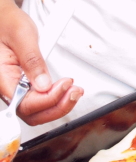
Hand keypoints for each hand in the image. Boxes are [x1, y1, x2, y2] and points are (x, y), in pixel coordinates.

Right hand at [0, 1, 82, 124]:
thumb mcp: (22, 37)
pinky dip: (57, 99)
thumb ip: (32, 61)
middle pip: (32, 114)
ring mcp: (17, 89)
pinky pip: (41, 102)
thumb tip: (44, 85)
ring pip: (38, 111)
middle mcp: (8, 87)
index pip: (24, 104)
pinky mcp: (26, 87)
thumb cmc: (7, 23)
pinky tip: (67, 91)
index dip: (48, 100)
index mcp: (2, 77)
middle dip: (57, 107)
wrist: (3, 19)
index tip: (64, 86)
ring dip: (60, 105)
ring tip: (74, 91)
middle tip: (74, 92)